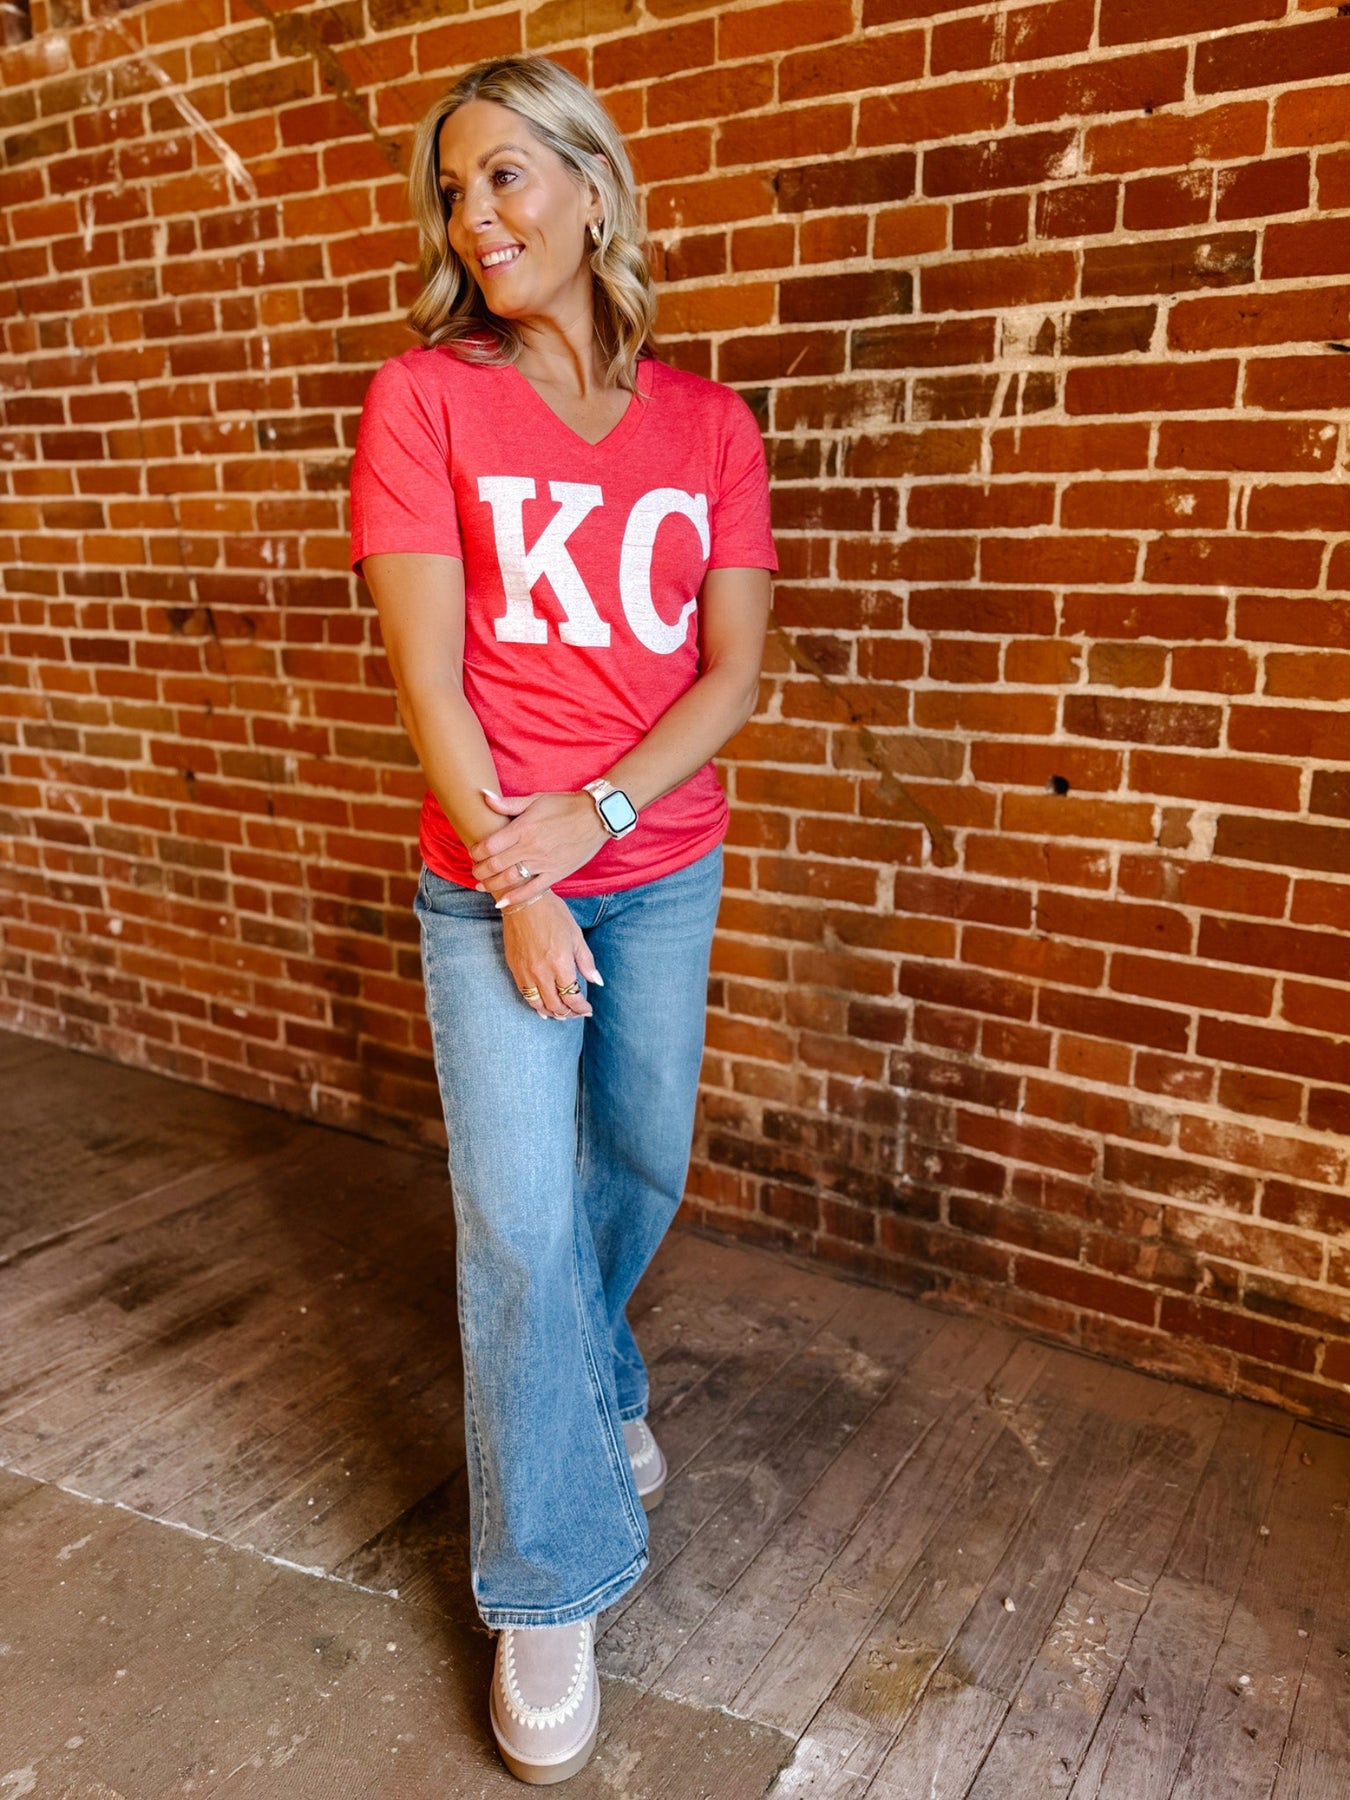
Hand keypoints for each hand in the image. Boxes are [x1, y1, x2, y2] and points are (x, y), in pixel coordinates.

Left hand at [470, 789, 608, 908]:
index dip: (476, 852)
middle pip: (495, 865)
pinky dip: (515, 898)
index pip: (489, 846)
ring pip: (509, 879)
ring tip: (482, 885)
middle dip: (479, 870)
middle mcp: (530, 848)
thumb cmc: (565, 805)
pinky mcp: (555, 874)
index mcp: (522, 828)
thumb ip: (508, 803)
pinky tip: (502, 903)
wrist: (596, 816)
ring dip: (491, 885)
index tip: (474, 853)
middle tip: (475, 871)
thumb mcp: (535, 799)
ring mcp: (543, 863)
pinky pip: (532, 890)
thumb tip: (483, 796)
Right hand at [502, 892, 602, 1019]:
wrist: (523, 900)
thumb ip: (586, 961)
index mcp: (560, 962)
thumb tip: (598, 981)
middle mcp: (542, 971)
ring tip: (561, 1014)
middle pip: (556, 1005)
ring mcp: (525, 971)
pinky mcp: (514, 968)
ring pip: (538, 1004)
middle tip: (576, 1012)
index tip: (587, 1009)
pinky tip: (542, 1008)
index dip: (581, 1007)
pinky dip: (535, 1004)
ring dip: (552, 1012)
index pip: (572, 996)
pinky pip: (525, 994)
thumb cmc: (553, 913)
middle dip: (569, 1013)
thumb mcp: (576, 935)